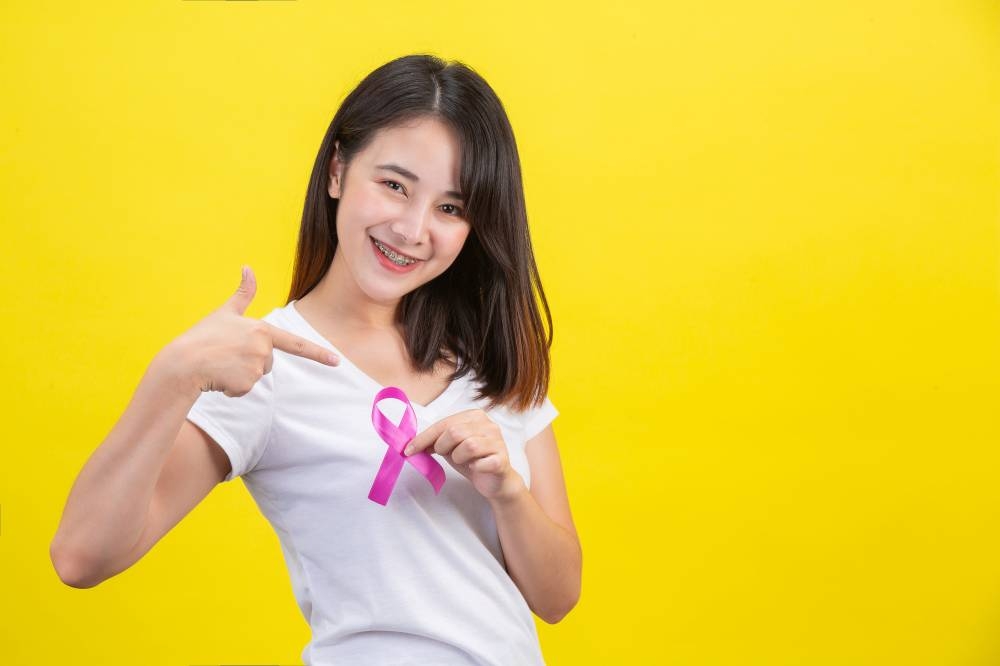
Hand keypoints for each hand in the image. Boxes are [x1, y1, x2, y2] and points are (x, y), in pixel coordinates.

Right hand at [166, 266, 339, 396]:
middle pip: (267, 362)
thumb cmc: (202, 336)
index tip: (337, 360)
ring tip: (219, 365)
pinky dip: (231, 388)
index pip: (295, 343)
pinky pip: (244, 390)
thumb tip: (248, 267)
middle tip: (225, 354)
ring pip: (256, 377)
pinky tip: (217, 377)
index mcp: (261, 329)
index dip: (319, 353)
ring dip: (239, 375)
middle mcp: (262, 348)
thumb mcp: (224, 313)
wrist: (181, 363)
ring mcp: (255, 367)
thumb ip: (243, 293)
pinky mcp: (246, 384)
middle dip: (248, 362)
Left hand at [403, 409, 525, 502]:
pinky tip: (475, 468)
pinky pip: (481, 463)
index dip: (424, 437)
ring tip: (463, 461)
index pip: (444, 423)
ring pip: (469, 445)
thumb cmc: (472, 460)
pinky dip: (474, 468)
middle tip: (444, 454)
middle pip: (455, 432)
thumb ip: (436, 441)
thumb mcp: (451, 447)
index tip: (408, 449)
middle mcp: (489, 425)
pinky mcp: (501, 460)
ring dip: (458, 457)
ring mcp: (498, 442)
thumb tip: (412, 444)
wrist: (496, 481)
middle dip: (442, 446)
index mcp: (475, 416)